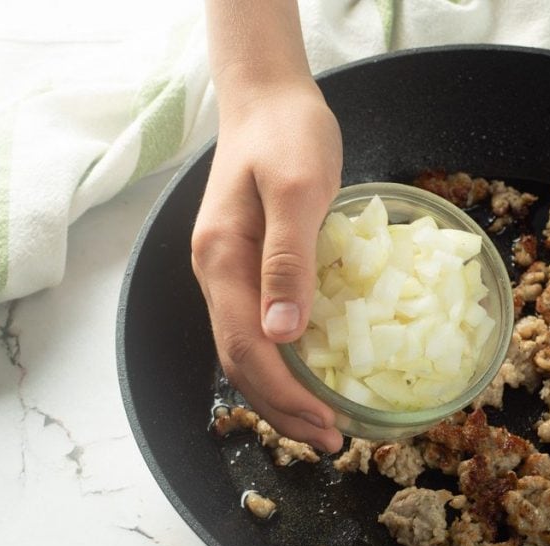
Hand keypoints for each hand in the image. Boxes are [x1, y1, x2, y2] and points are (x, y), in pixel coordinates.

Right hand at [191, 81, 344, 452]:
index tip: (327, 424)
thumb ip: (288, 260)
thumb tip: (283, 336)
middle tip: (332, 442)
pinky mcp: (250, 269)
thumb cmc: (289, 135)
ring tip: (324, 425)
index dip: (286, 395)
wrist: (271, 99)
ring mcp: (230, 274)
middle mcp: (217, 275)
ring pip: (248, 352)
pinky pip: (259, 332)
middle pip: (242, 363)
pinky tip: (313, 378)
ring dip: (284, 395)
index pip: (246, 349)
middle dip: (284, 410)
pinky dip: (285, 365)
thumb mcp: (297, 189)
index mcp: (222, 261)